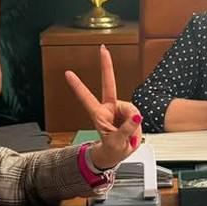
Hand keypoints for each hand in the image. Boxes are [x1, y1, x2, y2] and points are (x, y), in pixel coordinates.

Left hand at [64, 45, 141, 169]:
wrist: (116, 156)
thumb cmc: (111, 150)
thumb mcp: (117, 143)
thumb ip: (127, 130)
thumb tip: (137, 116)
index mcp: (98, 115)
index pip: (86, 98)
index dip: (78, 86)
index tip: (68, 74)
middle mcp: (108, 108)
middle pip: (109, 85)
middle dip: (106, 66)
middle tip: (103, 49)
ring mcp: (119, 110)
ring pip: (132, 109)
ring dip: (134, 123)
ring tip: (129, 136)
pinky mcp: (129, 113)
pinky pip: (137, 115)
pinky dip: (138, 125)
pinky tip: (133, 133)